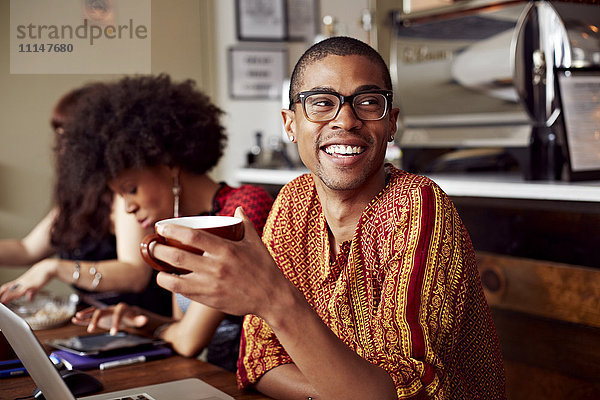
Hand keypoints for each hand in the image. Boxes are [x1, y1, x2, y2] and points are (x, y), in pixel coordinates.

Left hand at [0, 258, 56, 302]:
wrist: (49, 267)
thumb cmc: (43, 273)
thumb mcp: (35, 284)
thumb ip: (31, 292)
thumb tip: (29, 298)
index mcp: (21, 281)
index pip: (7, 287)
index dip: (1, 292)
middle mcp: (21, 282)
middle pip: (7, 288)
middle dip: (2, 295)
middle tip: (0, 302)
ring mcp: (26, 283)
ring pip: (14, 290)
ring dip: (7, 296)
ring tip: (3, 301)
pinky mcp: (32, 285)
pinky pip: (23, 290)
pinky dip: (18, 294)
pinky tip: (15, 298)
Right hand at [72, 303, 148, 334]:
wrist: (126, 314)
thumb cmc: (131, 317)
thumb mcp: (136, 319)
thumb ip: (139, 320)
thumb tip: (144, 320)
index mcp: (120, 308)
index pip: (117, 314)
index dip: (116, 323)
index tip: (114, 333)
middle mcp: (110, 309)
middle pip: (101, 311)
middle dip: (95, 320)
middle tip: (91, 330)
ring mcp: (103, 312)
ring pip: (93, 312)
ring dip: (85, 314)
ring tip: (76, 317)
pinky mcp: (99, 317)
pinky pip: (89, 317)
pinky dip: (82, 319)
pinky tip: (74, 320)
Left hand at [155, 207, 294, 318]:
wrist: (272, 297)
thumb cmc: (264, 268)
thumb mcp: (256, 242)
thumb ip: (246, 223)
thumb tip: (239, 209)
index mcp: (226, 250)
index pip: (192, 236)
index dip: (172, 230)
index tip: (161, 227)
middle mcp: (216, 267)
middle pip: (177, 257)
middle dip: (158, 250)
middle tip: (152, 245)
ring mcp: (211, 285)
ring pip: (174, 279)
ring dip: (160, 272)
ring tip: (157, 265)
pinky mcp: (209, 300)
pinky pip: (184, 292)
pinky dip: (172, 285)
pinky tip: (169, 279)